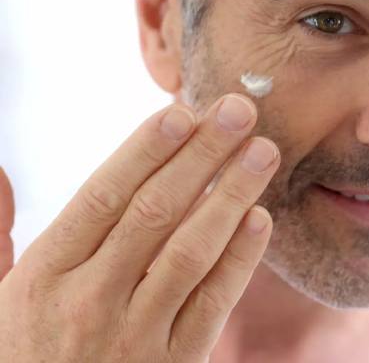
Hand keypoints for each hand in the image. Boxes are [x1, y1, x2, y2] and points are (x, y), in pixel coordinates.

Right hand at [0, 94, 278, 361]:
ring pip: (190, 252)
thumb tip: (2, 171)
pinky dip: (240, 259)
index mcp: (41, 277)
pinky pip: (212, 303)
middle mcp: (87, 301)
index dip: (144, 151)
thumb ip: (2, 234)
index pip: (102, 198)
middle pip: (154, 213)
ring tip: (263, 151)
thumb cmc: (23, 357)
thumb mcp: (2, 300)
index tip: (181, 111)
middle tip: (240, 110)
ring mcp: (133, 335)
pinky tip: (260, 218)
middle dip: (201, 155)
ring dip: (231, 195)